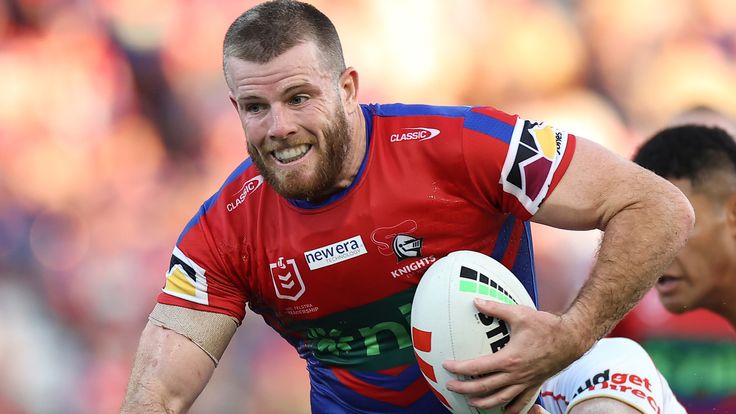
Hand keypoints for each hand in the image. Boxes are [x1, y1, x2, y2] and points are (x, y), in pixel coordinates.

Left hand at [443, 298, 586, 413]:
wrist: (572, 338)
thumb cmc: (546, 326)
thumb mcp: (519, 313)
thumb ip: (496, 309)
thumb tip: (476, 301)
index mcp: (509, 359)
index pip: (478, 367)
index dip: (460, 368)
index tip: (447, 366)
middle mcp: (516, 375)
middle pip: (485, 387)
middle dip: (465, 388)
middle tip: (450, 386)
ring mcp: (526, 382)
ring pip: (501, 399)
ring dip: (484, 402)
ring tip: (471, 402)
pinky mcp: (535, 384)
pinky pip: (522, 402)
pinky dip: (511, 409)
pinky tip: (503, 411)